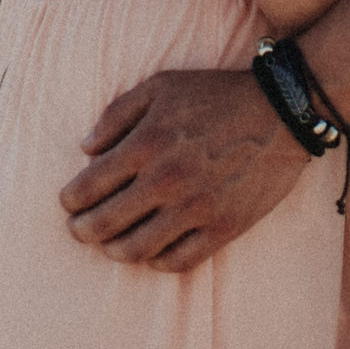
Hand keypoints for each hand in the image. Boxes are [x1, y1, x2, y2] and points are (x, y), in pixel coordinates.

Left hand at [58, 68, 312, 272]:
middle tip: (78, 231)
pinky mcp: (223, 228)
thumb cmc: (216, 95)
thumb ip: (116, 115)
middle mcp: (165, 181)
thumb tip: (86, 149)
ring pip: (137, 250)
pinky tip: (152, 252)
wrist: (281, 112)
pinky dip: (157, 261)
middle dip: (82, 232)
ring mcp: (195, 209)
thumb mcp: (160, 87)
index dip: (70, 202)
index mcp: (145, 145)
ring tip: (110, 246)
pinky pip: (178, 261)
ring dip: (114, 251)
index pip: (88, 188)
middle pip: (105, 225)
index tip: (68, 204)